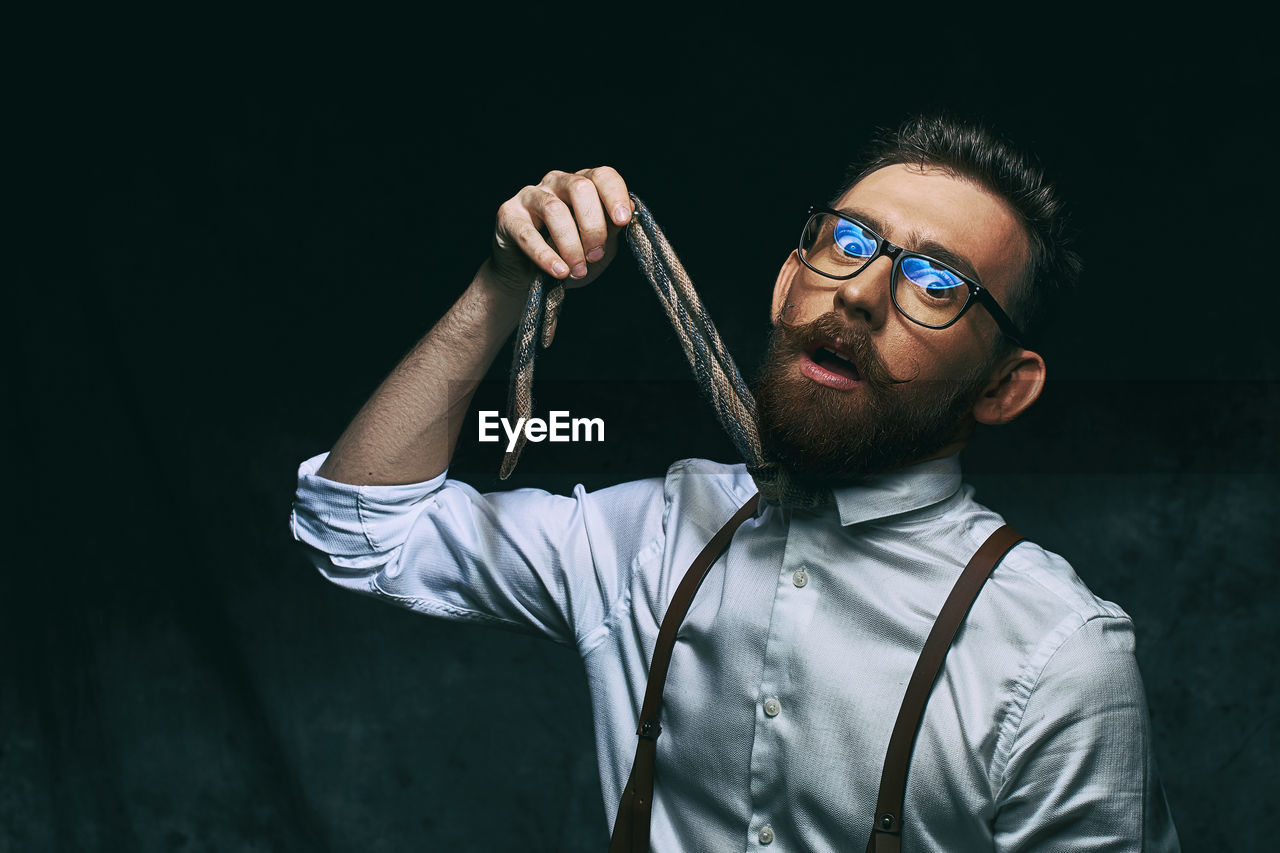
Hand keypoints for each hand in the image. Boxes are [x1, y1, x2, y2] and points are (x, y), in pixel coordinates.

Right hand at [483, 167, 633, 293]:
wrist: (528, 275)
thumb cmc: (567, 255)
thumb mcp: (597, 244)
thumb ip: (612, 228)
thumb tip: (629, 211)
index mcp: (582, 183)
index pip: (602, 176)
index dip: (614, 195)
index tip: (622, 221)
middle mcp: (556, 182)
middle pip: (580, 188)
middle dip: (593, 226)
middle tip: (596, 256)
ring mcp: (530, 195)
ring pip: (554, 210)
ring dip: (571, 245)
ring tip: (578, 271)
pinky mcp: (508, 214)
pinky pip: (528, 234)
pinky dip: (545, 255)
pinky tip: (559, 271)